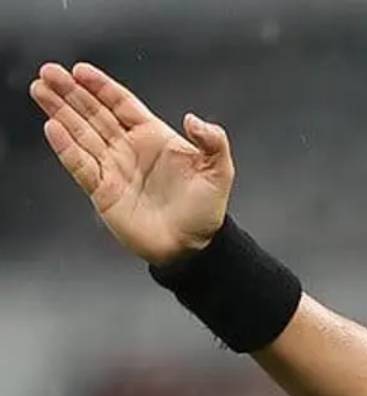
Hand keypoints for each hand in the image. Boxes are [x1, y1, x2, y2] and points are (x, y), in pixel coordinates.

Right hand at [29, 62, 234, 266]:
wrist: (193, 247)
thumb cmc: (205, 211)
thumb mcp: (219, 171)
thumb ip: (213, 140)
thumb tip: (194, 119)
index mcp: (155, 138)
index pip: (122, 104)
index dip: (101, 87)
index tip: (80, 71)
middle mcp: (130, 150)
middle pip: (95, 113)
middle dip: (71, 92)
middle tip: (49, 72)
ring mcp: (114, 169)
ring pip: (81, 133)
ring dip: (60, 112)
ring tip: (41, 91)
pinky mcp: (103, 191)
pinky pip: (80, 165)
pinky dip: (66, 147)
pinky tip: (53, 129)